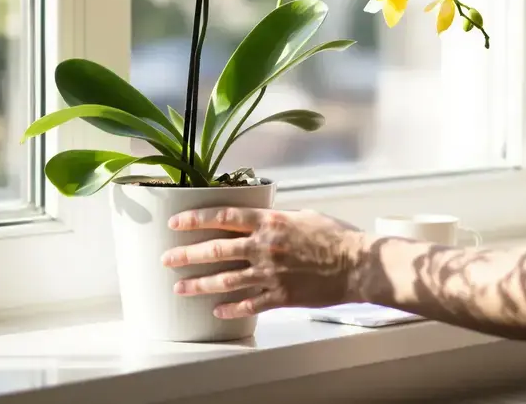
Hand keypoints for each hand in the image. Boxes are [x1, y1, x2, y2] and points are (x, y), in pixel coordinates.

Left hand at [162, 208, 366, 318]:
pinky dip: (230, 307)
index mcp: (270, 222)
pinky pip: (249, 304)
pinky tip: (217, 310)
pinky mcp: (281, 296)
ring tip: (179, 287)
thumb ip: (277, 219)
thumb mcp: (304, 216)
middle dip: (186, 254)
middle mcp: (265, 247)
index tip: (175, 222)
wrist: (358, 265)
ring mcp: (271, 274)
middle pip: (215, 250)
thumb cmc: (336, 236)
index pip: (223, 217)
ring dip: (199, 284)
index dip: (195, 219)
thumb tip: (257, 220)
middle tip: (167, 259)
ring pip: (225, 280)